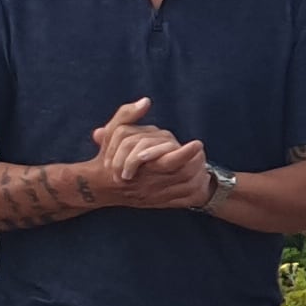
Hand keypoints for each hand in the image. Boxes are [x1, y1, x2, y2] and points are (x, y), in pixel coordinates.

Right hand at [88, 100, 209, 206]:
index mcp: (144, 167)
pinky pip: (184, 201)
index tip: (198, 143)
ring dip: (198, 176)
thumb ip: (127, 115)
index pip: (170, 162)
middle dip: (197, 163)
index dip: (186, 154)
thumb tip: (145, 101)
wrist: (101, 186)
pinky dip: (195, 192)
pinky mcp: (161, 204)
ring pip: (186, 188)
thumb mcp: (113, 132)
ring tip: (204, 165)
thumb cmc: (108, 157)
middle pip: (183, 176)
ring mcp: (157, 196)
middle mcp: (152, 184)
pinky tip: (200, 181)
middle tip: (202, 153)